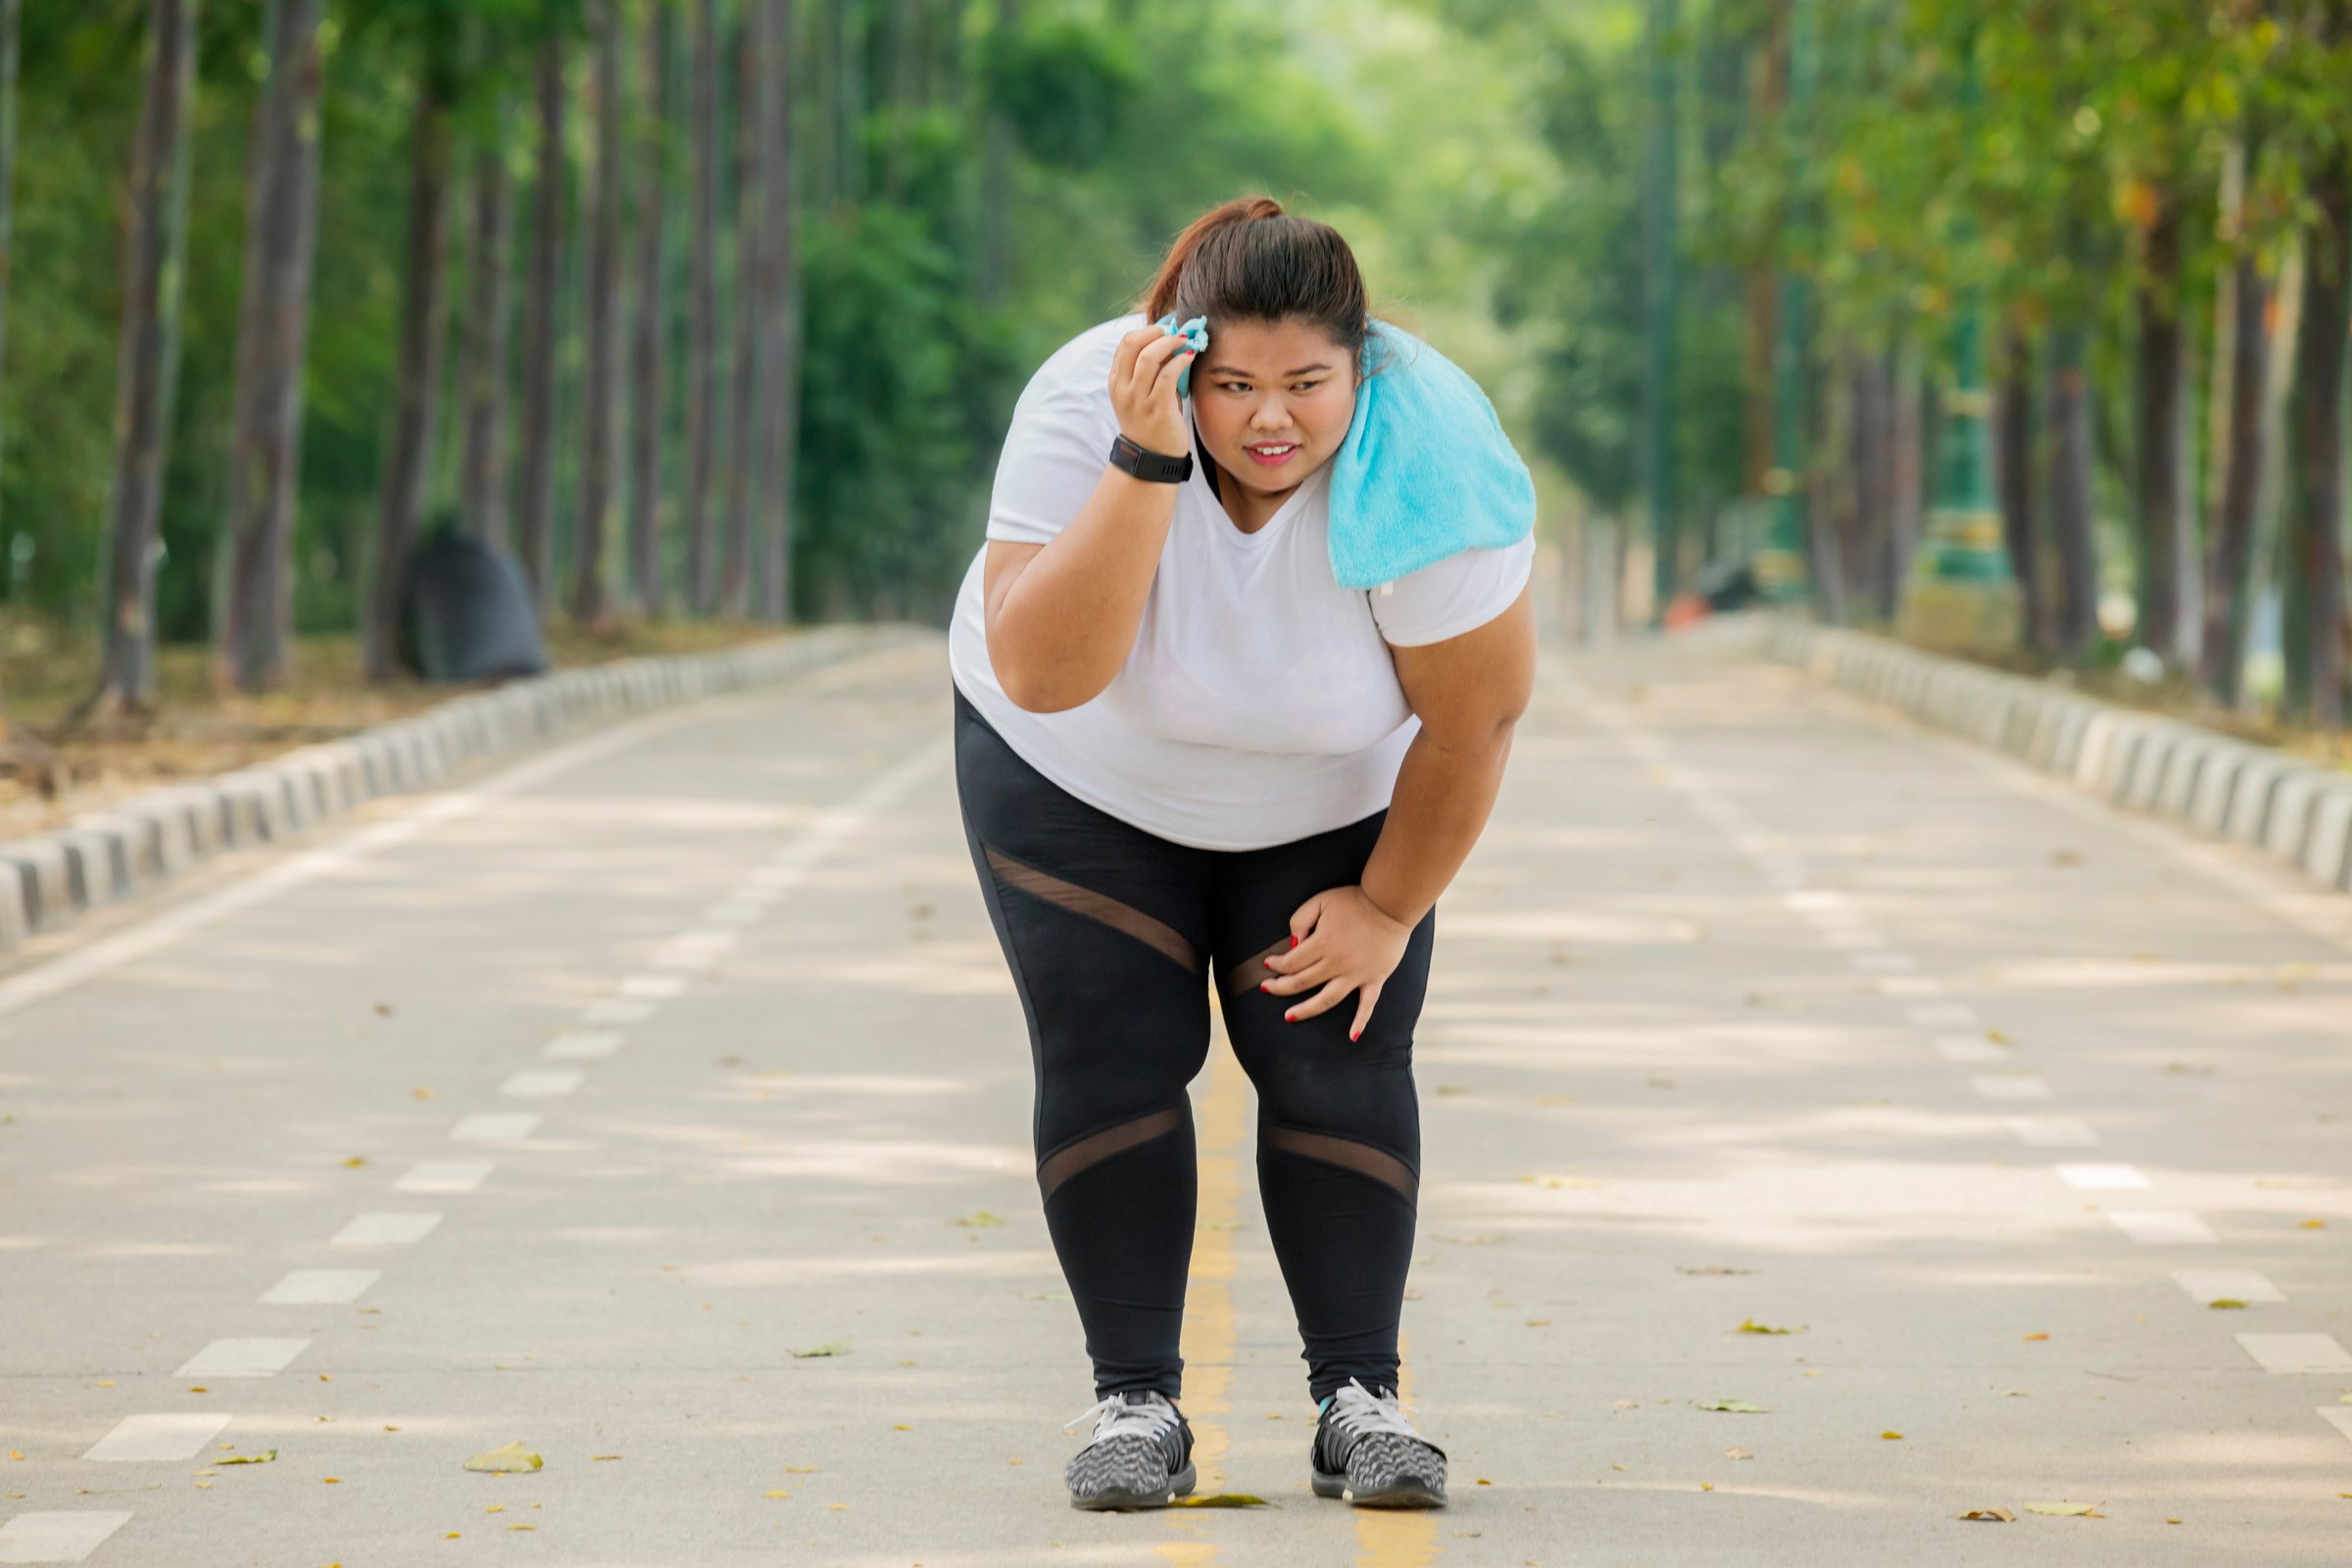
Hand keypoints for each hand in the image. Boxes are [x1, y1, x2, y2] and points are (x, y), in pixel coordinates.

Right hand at [1109, 325, 1195, 459]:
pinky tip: (1190, 358)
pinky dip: (1180, 361)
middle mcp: (1123, 389)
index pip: (1125, 343)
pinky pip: (1168, 376)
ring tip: (1185, 343)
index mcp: (1116, 382)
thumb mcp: (1141, 394)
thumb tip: (1170, 341)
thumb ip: (1149, 370)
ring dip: (1171, 344)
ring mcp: (1138, 400)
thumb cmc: (1151, 421)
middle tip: (1177, 334)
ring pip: (1150, 357)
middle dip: (1158, 333)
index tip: (1165, 331)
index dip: (1147, 331)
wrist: (1152, 457)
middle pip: (1134, 344)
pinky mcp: (1157, 409)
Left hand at [1258, 886, 1413, 1041]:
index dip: (1277, 965)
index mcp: (1322, 943)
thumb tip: (1293, 945)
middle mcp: (1337, 963)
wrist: (1390, 903)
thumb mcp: (1320, 901)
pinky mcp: (1374, 979)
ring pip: (1326, 999)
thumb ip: (1300, 920)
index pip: (1291, 962)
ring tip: (1289, 1017)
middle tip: (1267, 989)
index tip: (1269, 964)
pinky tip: (1352, 1036)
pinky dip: (1360, 1021)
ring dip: (1306, 1010)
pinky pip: (1368, 1005)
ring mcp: (1356, 974)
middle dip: (1280, 987)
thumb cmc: (1353, 901)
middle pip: (1302, 983)